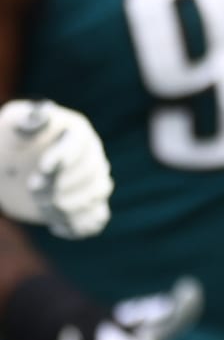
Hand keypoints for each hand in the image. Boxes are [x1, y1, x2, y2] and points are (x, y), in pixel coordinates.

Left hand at [0, 100, 113, 238]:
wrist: (11, 166)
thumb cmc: (11, 140)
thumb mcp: (14, 125)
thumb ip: (28, 120)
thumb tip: (43, 111)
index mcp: (76, 132)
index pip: (80, 145)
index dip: (63, 158)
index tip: (41, 168)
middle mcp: (92, 155)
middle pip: (91, 173)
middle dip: (61, 184)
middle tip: (32, 188)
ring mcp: (93, 181)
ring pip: (96, 196)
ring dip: (69, 205)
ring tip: (42, 205)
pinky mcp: (86, 205)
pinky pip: (96, 220)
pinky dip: (80, 226)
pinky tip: (57, 227)